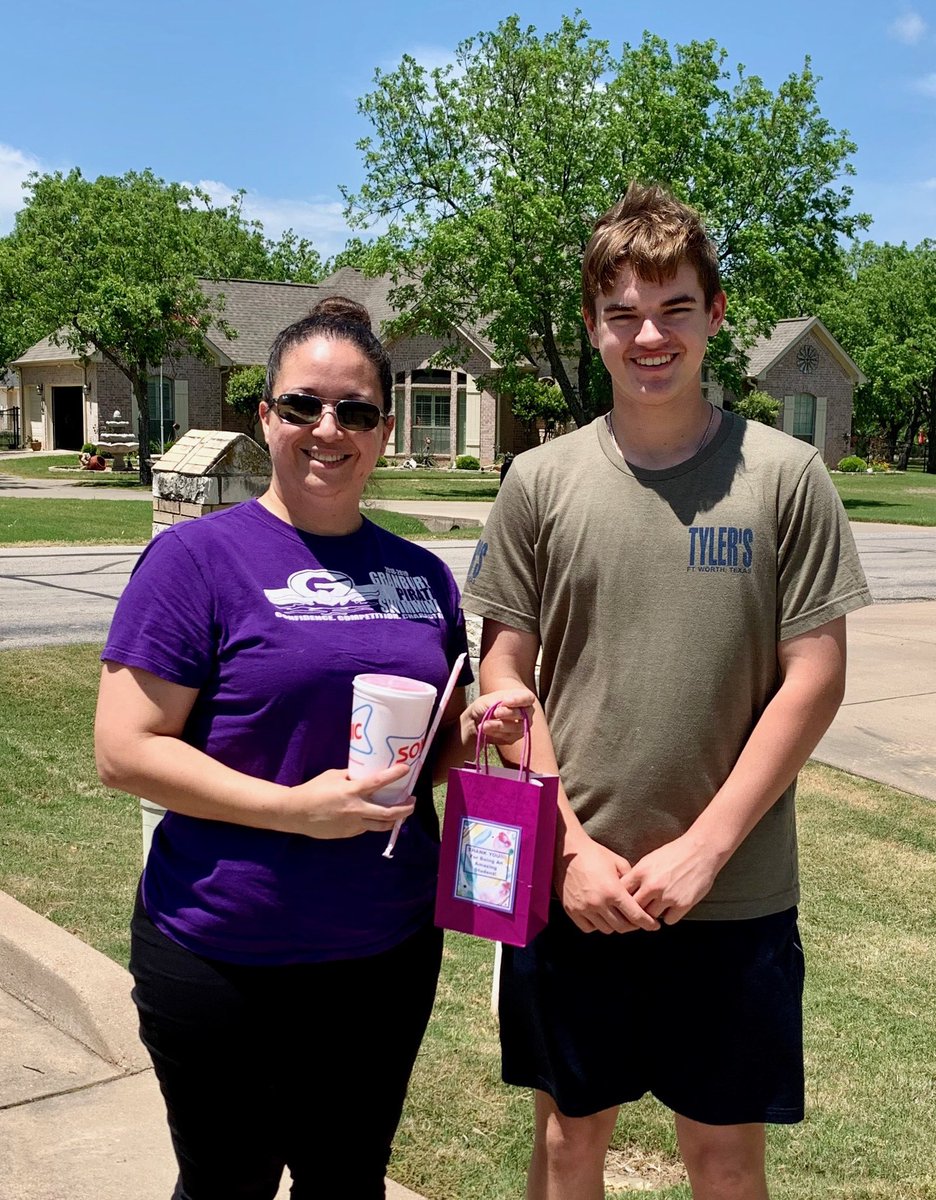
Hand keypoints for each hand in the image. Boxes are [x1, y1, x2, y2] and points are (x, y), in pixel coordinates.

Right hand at [282, 764, 414, 839]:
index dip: (394, 774)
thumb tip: (365, 774)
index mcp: (352, 791)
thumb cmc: (313, 790)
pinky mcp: (349, 833)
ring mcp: (353, 824)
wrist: (296, 813)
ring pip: (381, 825)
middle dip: (405, 808)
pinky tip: (375, 816)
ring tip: (400, 813)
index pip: (379, 782)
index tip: (406, 768)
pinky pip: (366, 827)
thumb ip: (351, 777)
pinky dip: (373, 822)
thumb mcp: (333, 776)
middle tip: (412, 801)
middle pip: (388, 813)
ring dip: (394, 820)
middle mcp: (356, 809)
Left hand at [464, 687, 535, 746]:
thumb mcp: (488, 700)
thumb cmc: (484, 706)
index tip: (505, 701)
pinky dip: (495, 733)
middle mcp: (524, 713)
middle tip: (495, 712)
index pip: (528, 698)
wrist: (475, 720)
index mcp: (520, 698)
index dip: (519, 700)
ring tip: (485, 724)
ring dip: (499, 725)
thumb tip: (504, 705)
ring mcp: (521, 726)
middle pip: (524, 714)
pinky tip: (486, 729)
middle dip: (508, 713)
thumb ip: (498, 701)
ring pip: (516, 727)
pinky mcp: (513, 738)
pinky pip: (508, 737)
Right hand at [556, 832, 659, 934]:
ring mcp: (584, 908)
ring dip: (615, 925)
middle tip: (636, 920)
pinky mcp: (571, 910)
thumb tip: (640, 895)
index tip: (654, 926)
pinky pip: (589, 928)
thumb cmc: (594, 853)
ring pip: (606, 929)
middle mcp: (598, 903)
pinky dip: (597, 925)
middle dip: (633, 925)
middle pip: (622, 926)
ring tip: (618, 916)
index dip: (648, 923)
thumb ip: (631, 881)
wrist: (567, 850)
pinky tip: (601, 916)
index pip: (635, 916)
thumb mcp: (618, 862)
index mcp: (613, 891)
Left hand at [621, 833, 720, 924]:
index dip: (622, 899)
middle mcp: (652, 885)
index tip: (625, 902)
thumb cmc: (675, 853)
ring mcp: (667, 896)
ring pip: (651, 916)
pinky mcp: (682, 904)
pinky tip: (671, 907)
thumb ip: (637, 876)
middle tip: (640, 911)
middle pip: (635, 908)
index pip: (622, 893)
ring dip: (653, 914)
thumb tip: (625, 891)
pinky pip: (669, 920)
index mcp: (641, 872)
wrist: (700, 850)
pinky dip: (670, 916)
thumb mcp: (649, 860)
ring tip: (657, 907)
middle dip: (637, 910)